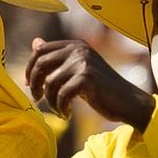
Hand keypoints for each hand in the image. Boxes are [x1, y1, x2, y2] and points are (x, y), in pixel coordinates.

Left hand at [25, 38, 154, 130]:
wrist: (128, 102)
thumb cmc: (101, 88)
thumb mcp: (78, 70)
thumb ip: (57, 57)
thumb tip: (35, 42)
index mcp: (75, 45)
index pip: (40, 51)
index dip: (30, 68)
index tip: (29, 84)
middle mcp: (78, 49)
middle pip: (41, 64)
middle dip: (35, 85)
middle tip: (37, 100)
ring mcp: (83, 63)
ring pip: (50, 83)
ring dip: (51, 102)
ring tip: (60, 110)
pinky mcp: (86, 78)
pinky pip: (61, 95)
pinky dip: (61, 108)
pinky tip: (67, 115)